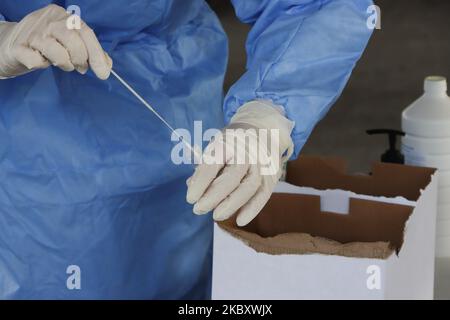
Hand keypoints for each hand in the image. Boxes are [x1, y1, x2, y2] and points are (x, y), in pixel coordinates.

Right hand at [0, 4, 111, 79]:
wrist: (11, 43)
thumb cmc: (46, 44)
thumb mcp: (69, 42)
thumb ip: (89, 51)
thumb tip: (107, 65)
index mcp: (62, 15)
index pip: (85, 32)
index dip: (97, 54)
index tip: (104, 73)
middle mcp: (47, 20)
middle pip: (73, 41)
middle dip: (81, 59)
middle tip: (81, 68)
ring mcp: (32, 33)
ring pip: (58, 52)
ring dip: (65, 64)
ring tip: (63, 64)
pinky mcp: (18, 47)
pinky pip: (37, 62)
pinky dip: (43, 65)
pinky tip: (40, 60)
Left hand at [186, 100, 293, 225]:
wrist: (265, 129)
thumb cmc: (234, 142)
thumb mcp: (216, 145)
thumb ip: (205, 166)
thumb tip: (191, 186)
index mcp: (228, 142)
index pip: (213, 164)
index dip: (200, 183)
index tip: (190, 198)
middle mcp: (247, 151)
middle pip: (231, 177)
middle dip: (213, 196)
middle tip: (198, 209)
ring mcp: (262, 163)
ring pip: (249, 187)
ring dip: (232, 204)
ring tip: (216, 215)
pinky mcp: (272, 174)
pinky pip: (263, 194)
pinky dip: (252, 209)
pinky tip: (240, 220)